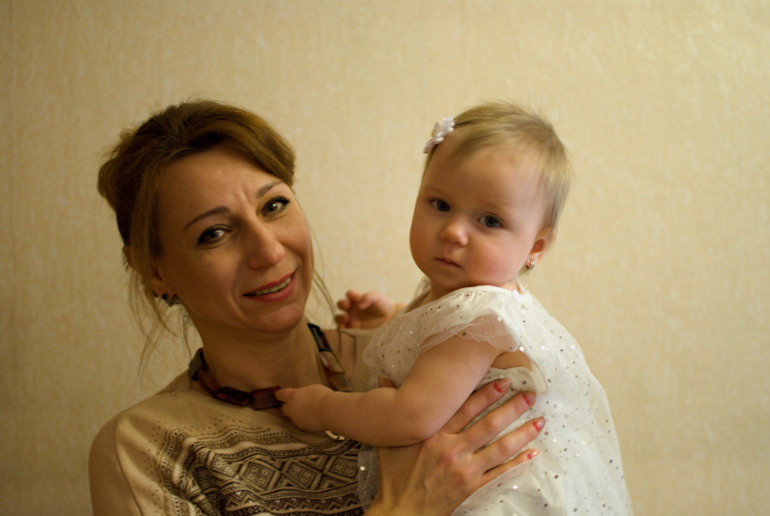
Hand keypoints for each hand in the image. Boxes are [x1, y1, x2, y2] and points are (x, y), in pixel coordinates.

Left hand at [275, 384, 332, 432]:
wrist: (330, 411)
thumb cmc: (322, 396)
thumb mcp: (312, 389)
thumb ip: (303, 393)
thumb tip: (302, 396)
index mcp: (292, 397)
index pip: (281, 395)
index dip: (279, 395)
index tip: (277, 395)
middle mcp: (291, 409)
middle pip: (283, 409)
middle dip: (286, 406)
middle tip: (292, 405)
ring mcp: (296, 420)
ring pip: (292, 418)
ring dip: (296, 415)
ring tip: (305, 412)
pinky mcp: (303, 428)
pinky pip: (301, 423)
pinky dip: (304, 421)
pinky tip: (312, 418)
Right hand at [335, 289, 398, 328]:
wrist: (390, 320)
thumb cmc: (383, 306)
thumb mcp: (377, 298)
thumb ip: (368, 297)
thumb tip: (359, 304)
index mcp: (357, 299)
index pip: (350, 294)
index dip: (351, 295)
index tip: (357, 298)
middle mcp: (352, 309)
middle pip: (341, 305)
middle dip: (342, 304)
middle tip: (347, 305)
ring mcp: (351, 320)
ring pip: (339, 318)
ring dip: (340, 317)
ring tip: (346, 318)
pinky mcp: (353, 330)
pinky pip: (343, 330)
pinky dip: (342, 329)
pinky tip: (346, 328)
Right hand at [365, 379, 542, 515]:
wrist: (400, 512)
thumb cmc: (394, 476)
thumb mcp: (389, 441)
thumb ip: (393, 411)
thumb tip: (382, 380)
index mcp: (434, 435)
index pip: (465, 409)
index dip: (485, 393)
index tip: (503, 381)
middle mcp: (452, 450)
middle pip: (488, 425)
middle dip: (511, 408)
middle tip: (529, 394)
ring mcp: (464, 469)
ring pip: (499, 447)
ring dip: (521, 433)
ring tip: (539, 420)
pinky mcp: (471, 487)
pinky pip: (499, 473)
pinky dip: (517, 463)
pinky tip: (532, 453)